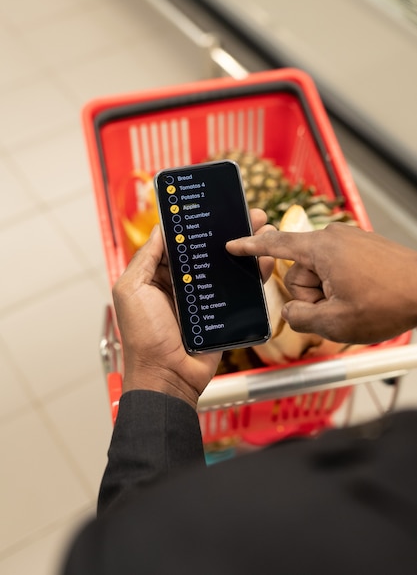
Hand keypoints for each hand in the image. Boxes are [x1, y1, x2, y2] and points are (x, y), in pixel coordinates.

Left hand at [112, 209, 273, 409]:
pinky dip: (253, 276)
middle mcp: (183, 284)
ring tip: (264, 229)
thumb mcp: (132, 290)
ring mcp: (204, 298)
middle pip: (208, 251)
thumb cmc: (143, 336)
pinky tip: (265, 261)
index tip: (213, 205)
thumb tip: (160, 229)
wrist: (167, 376)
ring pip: (226, 268)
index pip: (180, 243)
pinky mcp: (222, 313)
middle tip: (248, 214)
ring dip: (245, 248)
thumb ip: (145, 258)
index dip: (196, 224)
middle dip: (228, 231)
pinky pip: (239, 292)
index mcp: (159, 276)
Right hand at [227, 222, 416, 343]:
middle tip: (336, 308)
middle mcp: (333, 238)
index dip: (250, 248)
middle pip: (300, 271)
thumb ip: (300, 317)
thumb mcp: (336, 322)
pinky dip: (341, 285)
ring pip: (320, 272)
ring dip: (328, 293)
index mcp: (321, 249)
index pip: (276, 246)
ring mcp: (350, 240)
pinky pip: (337, 268)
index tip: (232, 245)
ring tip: (354, 303)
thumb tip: (290, 310)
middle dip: (310, 295)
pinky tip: (362, 296)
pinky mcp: (363, 247)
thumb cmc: (389, 302)